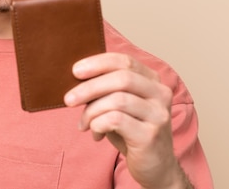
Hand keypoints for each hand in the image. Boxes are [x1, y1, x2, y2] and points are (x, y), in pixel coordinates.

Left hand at [64, 52, 190, 188]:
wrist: (155, 167)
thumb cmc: (131, 132)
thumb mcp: (118, 106)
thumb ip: (105, 90)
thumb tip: (76, 78)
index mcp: (152, 81)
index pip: (125, 61)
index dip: (98, 63)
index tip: (75, 70)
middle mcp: (160, 94)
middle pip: (122, 78)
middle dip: (90, 87)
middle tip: (68, 99)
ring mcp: (158, 114)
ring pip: (118, 100)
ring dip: (92, 111)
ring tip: (83, 124)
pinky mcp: (151, 135)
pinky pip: (116, 121)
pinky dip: (98, 125)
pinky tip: (96, 134)